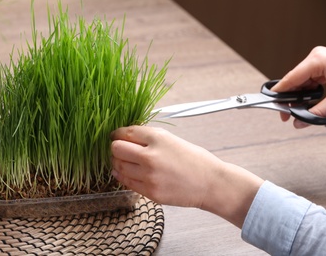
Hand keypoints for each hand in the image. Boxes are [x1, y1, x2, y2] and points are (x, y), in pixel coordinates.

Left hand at [111, 125, 262, 226]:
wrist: (210, 183)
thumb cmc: (193, 159)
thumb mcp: (171, 139)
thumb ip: (148, 137)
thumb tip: (125, 136)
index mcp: (157, 138)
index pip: (125, 132)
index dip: (117, 133)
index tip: (116, 136)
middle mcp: (150, 156)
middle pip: (116, 148)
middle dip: (115, 147)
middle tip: (119, 149)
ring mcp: (149, 176)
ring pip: (118, 166)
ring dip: (118, 162)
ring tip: (125, 161)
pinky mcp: (150, 192)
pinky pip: (126, 182)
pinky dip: (123, 175)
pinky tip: (128, 172)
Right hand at [272, 46, 325, 127]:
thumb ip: (316, 112)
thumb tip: (299, 121)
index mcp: (317, 60)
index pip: (290, 78)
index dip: (280, 93)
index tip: (271, 103)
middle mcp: (317, 58)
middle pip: (294, 80)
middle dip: (291, 98)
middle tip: (286, 114)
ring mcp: (321, 61)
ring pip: (302, 82)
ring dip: (300, 96)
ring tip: (298, 110)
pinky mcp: (325, 67)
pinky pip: (310, 81)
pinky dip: (308, 92)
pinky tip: (308, 102)